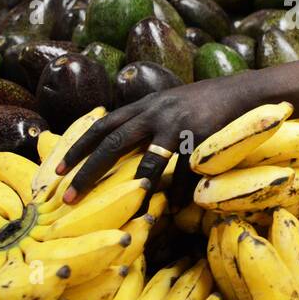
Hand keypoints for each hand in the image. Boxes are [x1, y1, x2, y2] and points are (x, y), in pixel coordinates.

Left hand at [57, 79, 256, 202]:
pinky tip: (168, 208)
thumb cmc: (204, 103)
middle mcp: (153, 112)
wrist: (240, 91)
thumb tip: (125, 147)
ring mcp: (175, 125)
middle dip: (87, 171)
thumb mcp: (168, 105)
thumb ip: (147, 121)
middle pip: (111, 143)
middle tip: (68, 197)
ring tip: (123, 209)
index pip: (102, 126)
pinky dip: (175, 192)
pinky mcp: (197, 137)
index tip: (58, 171)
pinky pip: (182, 172)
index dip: (78, 147)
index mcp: (143, 106)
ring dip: (133, 187)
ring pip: (145, 161)